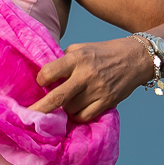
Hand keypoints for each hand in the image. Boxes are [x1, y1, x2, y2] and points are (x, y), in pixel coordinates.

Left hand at [29, 37, 153, 122]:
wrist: (136, 58)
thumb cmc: (104, 53)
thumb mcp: (81, 48)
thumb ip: (63, 60)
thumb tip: (45, 75)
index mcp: (77, 58)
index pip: (49, 72)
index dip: (41, 80)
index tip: (41, 83)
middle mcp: (86, 75)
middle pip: (57, 98)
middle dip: (39, 109)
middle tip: (27, 117)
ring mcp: (97, 90)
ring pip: (70, 109)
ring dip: (64, 108)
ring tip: (69, 100)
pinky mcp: (107, 102)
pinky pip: (84, 117)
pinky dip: (77, 116)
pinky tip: (77, 109)